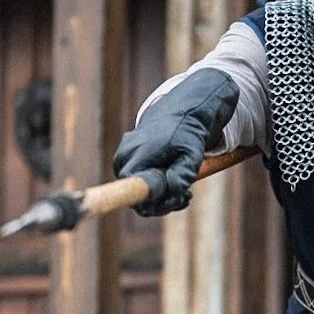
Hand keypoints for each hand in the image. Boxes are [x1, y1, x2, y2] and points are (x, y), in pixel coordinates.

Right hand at [113, 66, 239, 215]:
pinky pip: (136, 183)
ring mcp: (121, 157)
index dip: (151, 203)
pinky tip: (173, 183)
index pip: (134, 190)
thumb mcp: (192, 155)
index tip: (173, 200)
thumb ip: (181, 176)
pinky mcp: (124, 159)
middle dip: (162, 202)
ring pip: (136, 192)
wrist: (179, 111)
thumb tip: (170, 194)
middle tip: (185, 196)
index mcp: (139, 153)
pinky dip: (154, 188)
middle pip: (136, 196)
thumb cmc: (187, 134)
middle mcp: (124, 156)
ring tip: (183, 190)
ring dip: (160, 197)